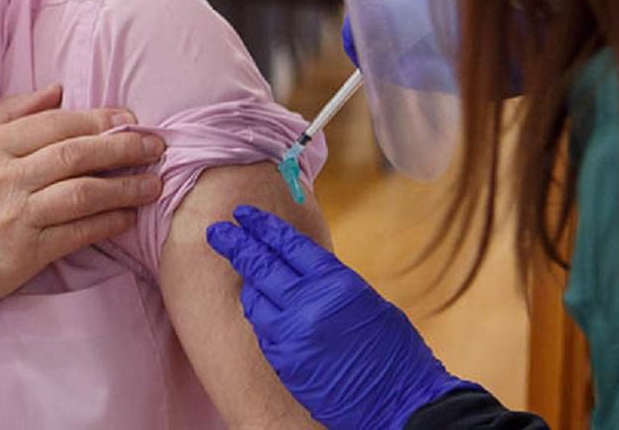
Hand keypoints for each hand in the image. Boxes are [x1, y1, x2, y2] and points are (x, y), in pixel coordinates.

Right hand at [0, 84, 165, 309]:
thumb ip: (12, 114)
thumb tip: (58, 90)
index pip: (55, 124)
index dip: (98, 119)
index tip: (130, 119)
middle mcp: (1, 177)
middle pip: (76, 155)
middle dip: (123, 148)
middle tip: (155, 147)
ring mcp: (15, 216)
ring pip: (83, 194)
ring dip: (126, 187)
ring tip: (153, 184)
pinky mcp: (26, 252)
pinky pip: (78, 233)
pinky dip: (109, 223)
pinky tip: (128, 216)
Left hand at [207, 205, 474, 429]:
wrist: (401, 403)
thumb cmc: (394, 351)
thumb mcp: (366, 302)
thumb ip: (328, 282)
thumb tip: (299, 268)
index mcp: (335, 282)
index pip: (288, 245)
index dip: (262, 226)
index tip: (243, 215)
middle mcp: (308, 305)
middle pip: (261, 265)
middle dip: (235, 244)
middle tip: (216, 231)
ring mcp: (291, 335)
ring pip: (254, 298)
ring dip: (248, 282)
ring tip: (246, 272)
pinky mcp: (283, 361)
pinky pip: (262, 329)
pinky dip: (260, 314)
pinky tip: (261, 307)